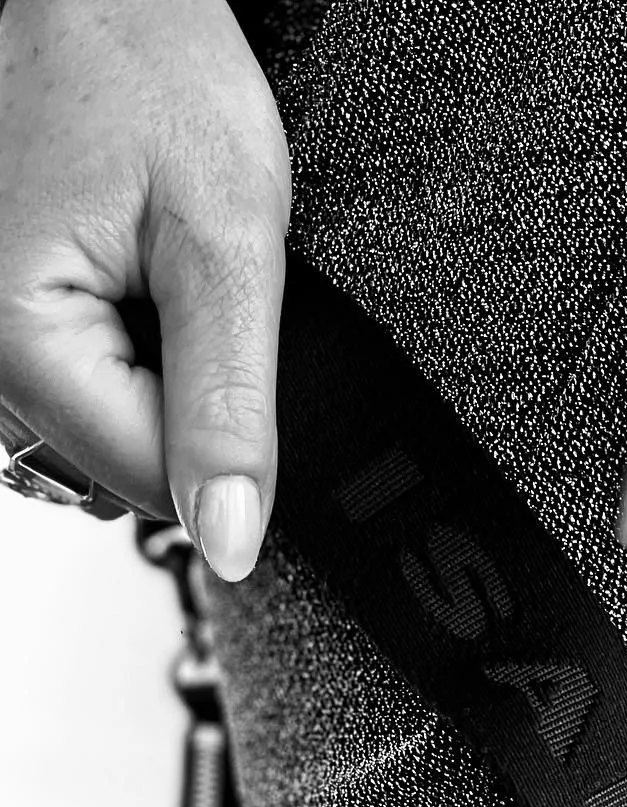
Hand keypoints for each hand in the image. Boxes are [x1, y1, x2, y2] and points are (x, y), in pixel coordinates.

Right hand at [0, 0, 290, 578]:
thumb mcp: (225, 243)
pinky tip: (128, 288)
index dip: (220, 441)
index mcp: (16, 341)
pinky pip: (73, 400)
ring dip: (151, 387)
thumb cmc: (146, 71)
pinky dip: (121, 364)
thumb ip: (228, 406)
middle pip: (119, 473)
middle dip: (182, 410)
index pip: (150, 486)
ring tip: (156, 278)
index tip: (229, 346)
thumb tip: (230, 539)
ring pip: (97, 443)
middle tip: (190, 294)